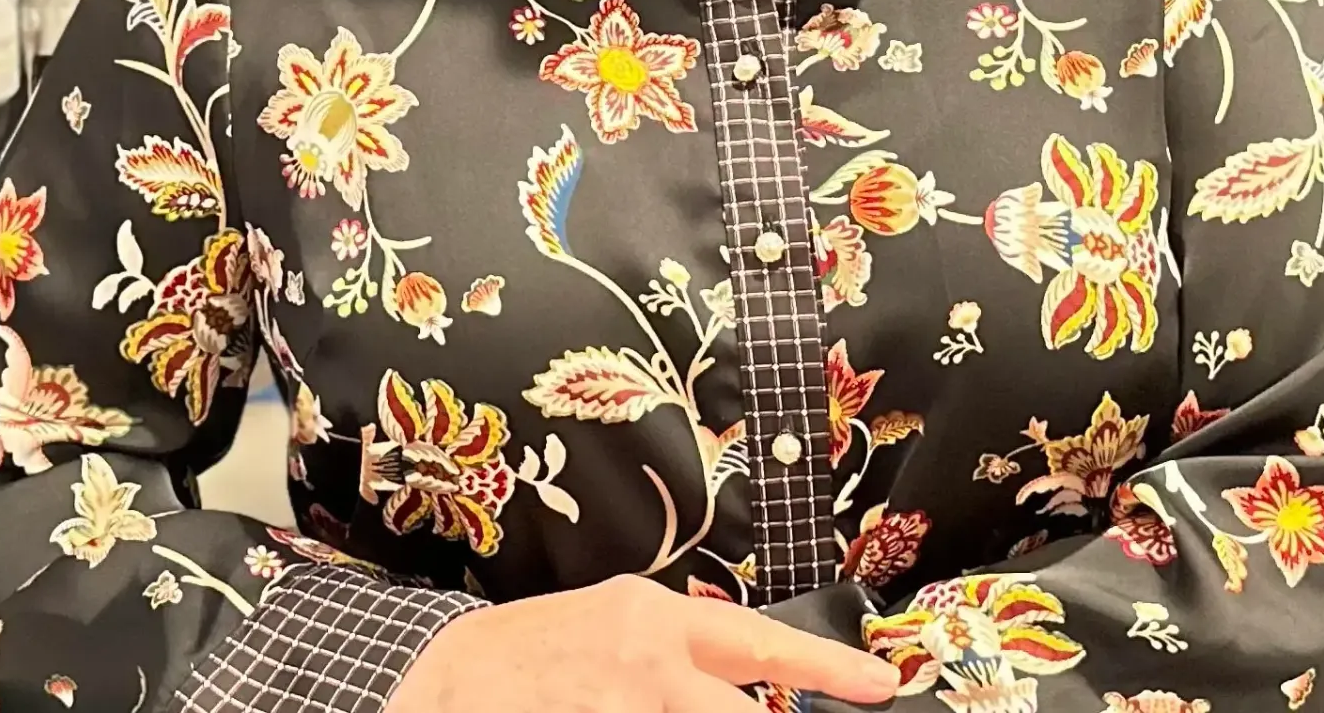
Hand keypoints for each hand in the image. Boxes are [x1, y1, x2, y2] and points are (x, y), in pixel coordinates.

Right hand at [387, 575, 899, 712]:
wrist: (444, 675)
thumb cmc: (537, 652)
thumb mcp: (616, 625)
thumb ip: (680, 650)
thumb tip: (747, 682)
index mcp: (656, 619)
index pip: (760, 645)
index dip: (826, 668)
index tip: (880, 685)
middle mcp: (648, 661)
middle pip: (738, 710)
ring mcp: (621, 706)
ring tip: (643, 704)